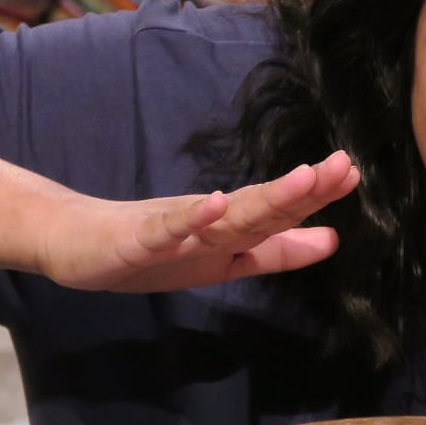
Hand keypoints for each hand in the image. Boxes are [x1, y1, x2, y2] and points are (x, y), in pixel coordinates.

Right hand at [37, 150, 358, 291]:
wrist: (74, 242)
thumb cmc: (151, 249)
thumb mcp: (222, 258)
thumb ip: (275, 251)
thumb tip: (331, 239)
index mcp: (229, 230)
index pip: (278, 213)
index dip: (315, 196)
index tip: (352, 172)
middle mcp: (207, 222)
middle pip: (260, 208)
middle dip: (301, 191)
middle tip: (340, 166)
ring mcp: (172, 228)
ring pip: (225, 216)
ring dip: (264, 198)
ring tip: (301, 180)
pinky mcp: (137, 238)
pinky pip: (167, 229)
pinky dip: (193, 217)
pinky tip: (217, 204)